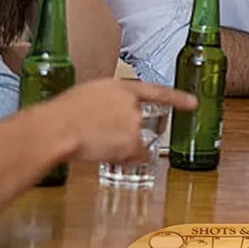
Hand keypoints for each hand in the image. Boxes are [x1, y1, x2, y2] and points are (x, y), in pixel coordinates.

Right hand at [41, 78, 195, 163]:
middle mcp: (131, 103)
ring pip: (137, 141)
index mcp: (120, 87)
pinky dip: (126, 160)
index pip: (156, 91)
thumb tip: (106, 112)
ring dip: (122, 146)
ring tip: (96, 143)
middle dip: (128, 132)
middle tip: (102, 135)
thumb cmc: (60, 114)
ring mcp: (134, 122)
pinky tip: (107, 155)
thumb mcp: (86, 95)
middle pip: (141, 122)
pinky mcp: (132, 141)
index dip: (177, 98)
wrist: (56, 128)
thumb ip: (105, 100)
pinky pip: (136, 156)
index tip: (192, 103)